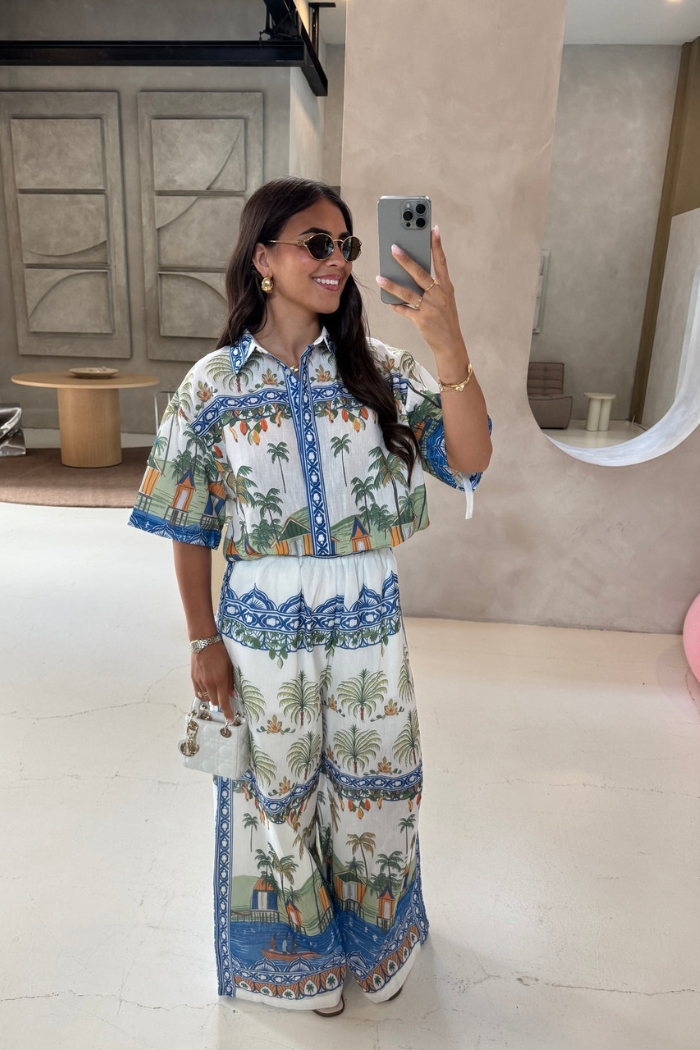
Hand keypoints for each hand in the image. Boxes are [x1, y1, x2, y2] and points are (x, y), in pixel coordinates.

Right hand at [191, 641, 234, 721]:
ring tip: (214, 690)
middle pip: (214, 701)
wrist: (204, 642)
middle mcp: (209, 683)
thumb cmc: (220, 652)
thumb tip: (233, 694)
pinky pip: (198, 693)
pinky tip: (207, 689)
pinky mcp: (193, 679)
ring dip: (211, 697)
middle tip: (223, 697)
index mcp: (220, 681)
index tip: (230, 720)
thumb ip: (231, 681)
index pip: (224, 702)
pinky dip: (203, 694)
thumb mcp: (229, 666)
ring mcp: (200, 681)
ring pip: (206, 698)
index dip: (227, 712)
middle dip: (219, 702)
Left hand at [375, 226, 465, 355]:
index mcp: (446, 287)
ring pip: (408, 293)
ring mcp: (430, 308)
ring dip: (392, 285)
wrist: (451, 344)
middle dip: (406, 260)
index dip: (437, 245)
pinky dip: (395, 305)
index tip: (433, 229)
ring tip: (380, 277)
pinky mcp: (422, 320)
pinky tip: (387, 301)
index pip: (441, 262)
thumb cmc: (445, 318)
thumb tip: (412, 272)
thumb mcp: (445, 299)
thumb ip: (433, 285)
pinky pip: (405, 310)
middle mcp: (439, 295)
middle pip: (420, 274)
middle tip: (393, 248)